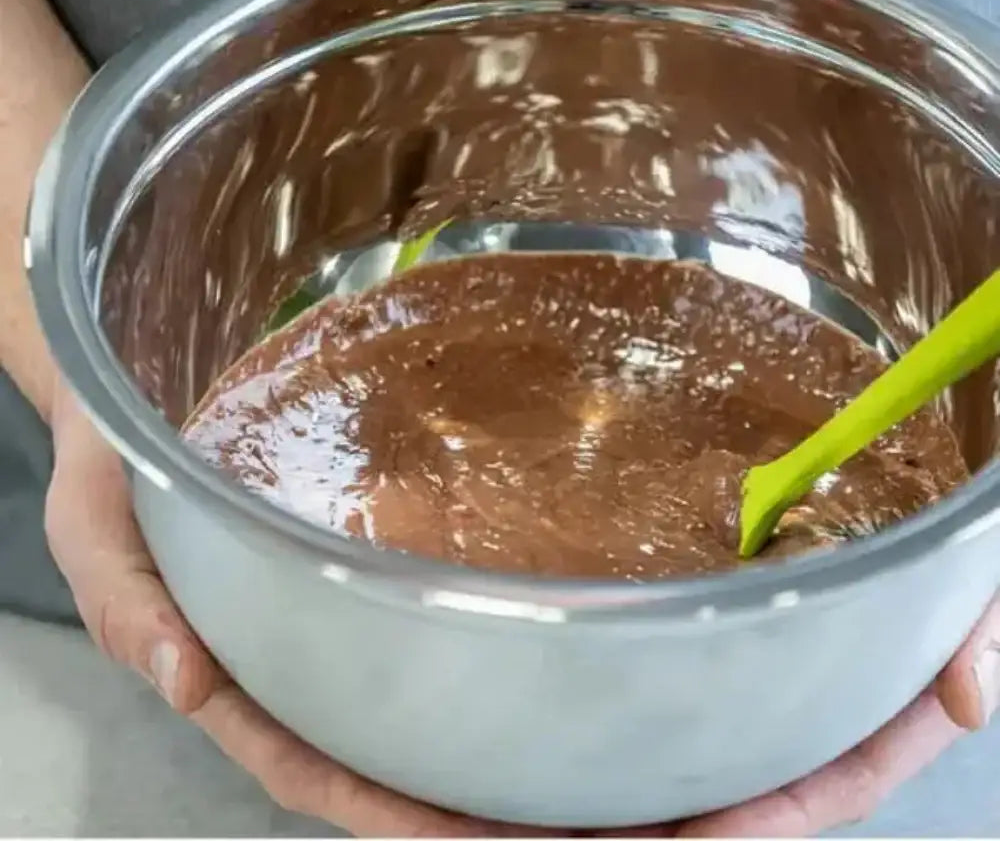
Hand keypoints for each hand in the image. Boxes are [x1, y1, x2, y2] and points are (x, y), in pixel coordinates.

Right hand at [45, 386, 999, 837]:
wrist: (165, 406)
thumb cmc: (130, 471)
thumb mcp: (103, 524)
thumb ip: (129, 591)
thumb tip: (180, 667)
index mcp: (279, 689)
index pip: (367, 785)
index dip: (451, 824)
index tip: (559, 833)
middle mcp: (357, 675)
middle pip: (470, 774)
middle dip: (593, 809)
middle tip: (723, 815)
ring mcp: (404, 629)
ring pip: (513, 717)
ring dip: (619, 749)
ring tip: (739, 760)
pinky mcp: (437, 574)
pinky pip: (521, 635)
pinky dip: (598, 663)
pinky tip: (670, 654)